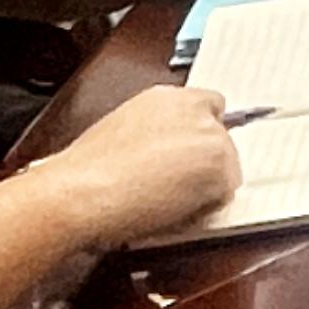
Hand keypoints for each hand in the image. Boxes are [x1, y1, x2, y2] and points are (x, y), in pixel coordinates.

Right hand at [31, 85, 239, 251]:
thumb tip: (165, 150)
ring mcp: (211, 136)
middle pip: (221, 137)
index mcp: (166, 98)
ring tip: (166, 201)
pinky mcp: (220, 168)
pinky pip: (224, 194)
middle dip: (204, 161)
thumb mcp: (121, 132)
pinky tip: (171, 211)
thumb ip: (155, 131)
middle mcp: (193, 109)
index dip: (198, 136)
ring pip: (226, 166)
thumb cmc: (87, 173)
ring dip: (206, 184)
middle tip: (175, 186)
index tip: (188, 154)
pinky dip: (205, 207)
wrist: (81, 192)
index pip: (208, 107)